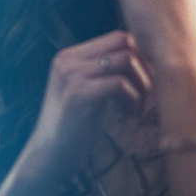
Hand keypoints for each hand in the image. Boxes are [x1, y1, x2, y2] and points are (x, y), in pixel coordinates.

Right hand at [17, 31, 151, 187]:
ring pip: (126, 61)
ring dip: (141, 87)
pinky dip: (133, 102)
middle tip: (145, 97)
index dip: (139, 58)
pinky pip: (120, 84)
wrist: (48, 158)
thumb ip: (107, 73)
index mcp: (70, 56)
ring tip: (136, 111)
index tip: (143, 85)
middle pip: (124, 42)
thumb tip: (147, 62)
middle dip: (144, 69)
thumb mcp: (89, 91)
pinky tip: (129, 121)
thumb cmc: (75, 128)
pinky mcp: (78, 95)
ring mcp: (72, 75)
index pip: (117, 37)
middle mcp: (69, 60)